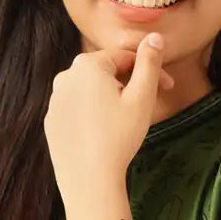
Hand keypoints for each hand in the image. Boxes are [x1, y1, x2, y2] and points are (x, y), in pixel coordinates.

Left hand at [43, 33, 174, 217]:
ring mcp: (55, 101)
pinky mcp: (52, 123)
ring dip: (111, 99)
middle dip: (130, 84)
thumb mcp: (142, 97)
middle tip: (149, 105)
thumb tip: (155, 38)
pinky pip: (77, 111)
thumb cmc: (119, 137)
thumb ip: (149, 63)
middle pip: (106, 73)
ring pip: (91, 92)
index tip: (168, 87)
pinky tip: (105, 134)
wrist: (89, 181)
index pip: (125, 58)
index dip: (151, 70)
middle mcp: (65, 77)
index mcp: (88, 65)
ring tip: (127, 122)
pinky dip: (93, 116)